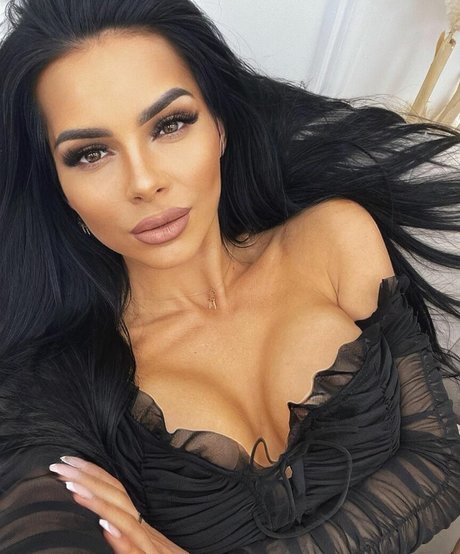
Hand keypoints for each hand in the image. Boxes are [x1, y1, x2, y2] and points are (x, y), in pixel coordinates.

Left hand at [49, 456, 187, 552]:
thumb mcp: (142, 544)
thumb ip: (126, 532)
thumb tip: (103, 521)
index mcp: (138, 524)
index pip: (115, 490)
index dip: (93, 473)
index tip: (69, 461)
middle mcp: (143, 529)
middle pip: (117, 496)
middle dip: (88, 477)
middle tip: (60, 464)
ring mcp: (147, 546)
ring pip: (124, 518)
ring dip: (99, 502)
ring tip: (73, 487)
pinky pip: (134, 549)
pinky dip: (121, 538)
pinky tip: (105, 528)